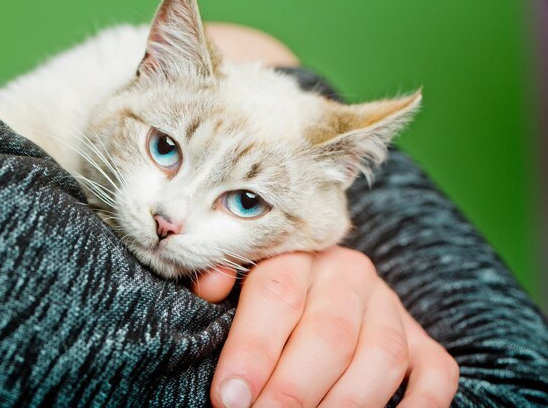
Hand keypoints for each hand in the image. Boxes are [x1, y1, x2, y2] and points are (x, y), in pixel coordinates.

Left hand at [193, 247, 458, 407]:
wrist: (328, 286)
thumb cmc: (270, 296)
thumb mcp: (241, 278)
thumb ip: (220, 277)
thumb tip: (210, 285)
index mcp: (300, 254)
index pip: (277, 294)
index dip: (252, 349)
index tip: (229, 398)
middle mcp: (350, 275)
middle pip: (329, 332)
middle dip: (294, 388)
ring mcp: (391, 308)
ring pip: (381, 355)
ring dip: (348, 403)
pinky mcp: (423, 341)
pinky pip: (436, 374)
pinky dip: (420, 406)